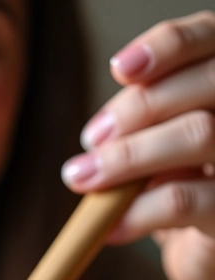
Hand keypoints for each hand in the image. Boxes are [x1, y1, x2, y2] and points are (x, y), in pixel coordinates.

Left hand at [61, 12, 214, 279]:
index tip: (119, 69)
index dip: (169, 46)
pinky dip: (136, 212)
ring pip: (199, 133)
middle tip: (91, 139)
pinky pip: (183, 201)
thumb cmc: (188, 193)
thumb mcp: (164, 151)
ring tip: (83, 178)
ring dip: (127, 156)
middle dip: (137, 108)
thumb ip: (146, 126)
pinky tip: (109, 227)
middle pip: (208, 83)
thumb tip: (99, 133)